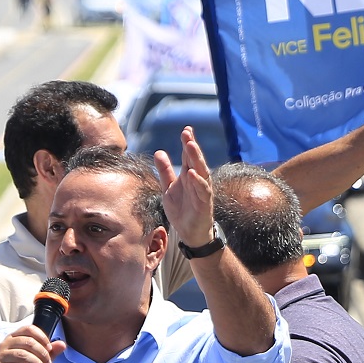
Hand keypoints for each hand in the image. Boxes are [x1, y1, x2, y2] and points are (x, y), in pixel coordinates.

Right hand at [0, 325, 63, 362]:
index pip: (28, 329)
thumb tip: (62, 344)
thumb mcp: (39, 362)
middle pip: (27, 341)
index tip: (49, 348)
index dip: (41, 337)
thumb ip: (50, 353)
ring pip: (21, 355)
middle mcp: (4, 345)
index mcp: (13, 338)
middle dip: (42, 353)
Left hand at [153, 126, 214, 244]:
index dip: (188, 143)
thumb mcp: (168, 188)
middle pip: (195, 160)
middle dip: (192, 147)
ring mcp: (202, 191)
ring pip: (201, 172)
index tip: (186, 130)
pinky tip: (192, 173)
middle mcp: (197, 181)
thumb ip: (165, 171)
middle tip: (187, 133)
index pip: (189, 156)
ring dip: (196, 159)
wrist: (189, 232)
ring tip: (191, 146)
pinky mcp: (204, 203)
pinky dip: (198, 182)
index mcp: (188, 176)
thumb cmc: (181, 209)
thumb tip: (159, 152)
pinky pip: (203, 190)